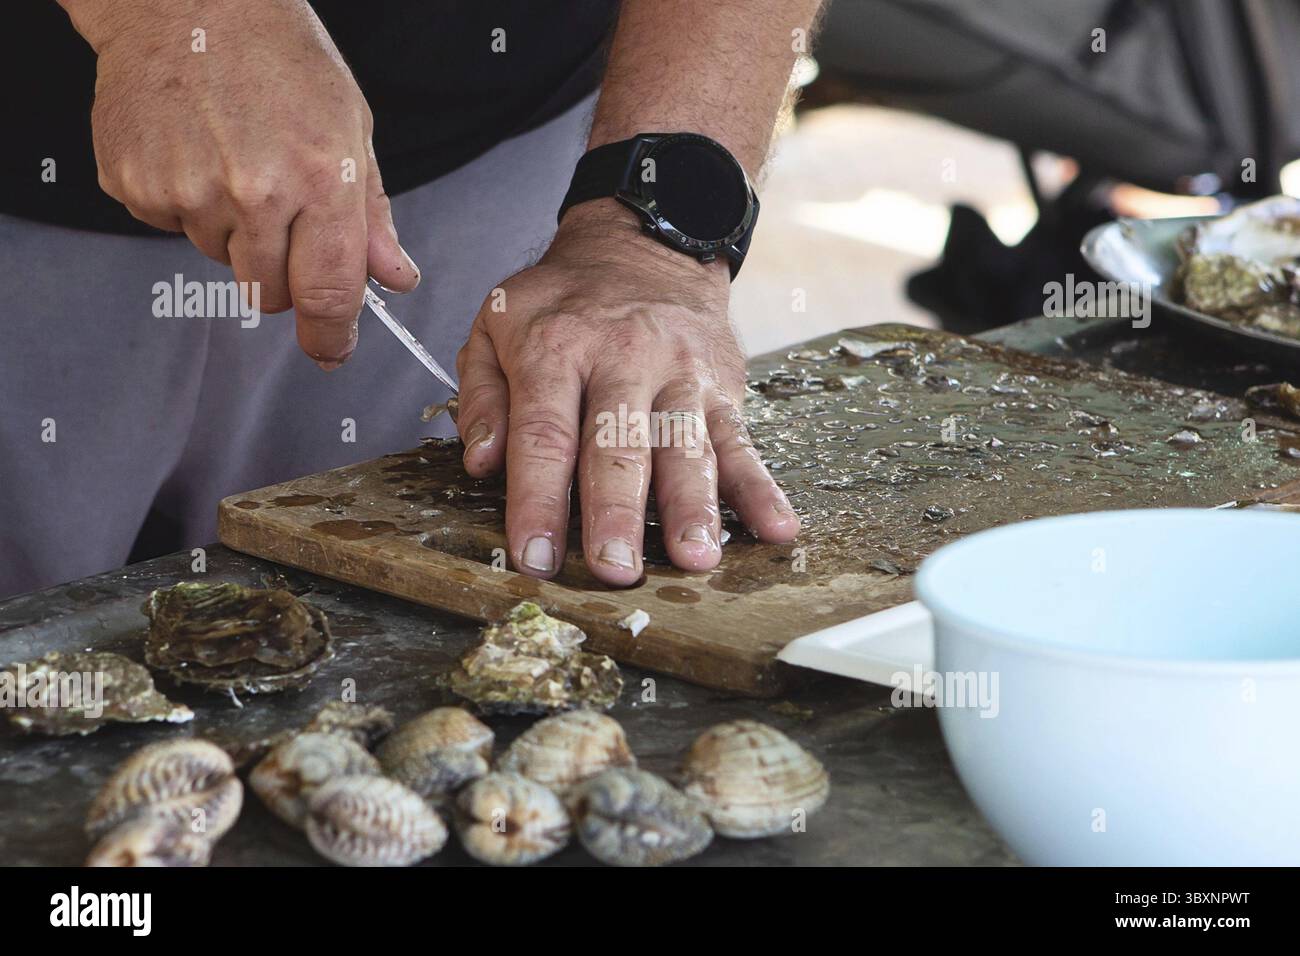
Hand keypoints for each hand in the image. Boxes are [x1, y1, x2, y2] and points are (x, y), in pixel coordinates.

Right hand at [77, 0, 416, 364]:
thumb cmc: (277, 56)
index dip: (331, 336)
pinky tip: (194, 152)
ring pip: (221, 261)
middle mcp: (256, 193)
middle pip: (270, 293)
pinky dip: (186, 204)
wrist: (185, 1)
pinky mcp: (137, 186)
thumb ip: (372, 215)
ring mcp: (189, 192)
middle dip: (282, 274)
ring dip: (233, 232)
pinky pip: (171, 229)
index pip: (329, 294)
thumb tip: (395, 278)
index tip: (331, 352)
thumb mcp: (351, 128)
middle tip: (279, 215)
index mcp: (321, 180)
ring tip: (234, 160)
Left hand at [455, 200, 799, 585]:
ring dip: (693, 506)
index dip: (538, 499)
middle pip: (618, 445)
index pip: (543, 434)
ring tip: (696, 559)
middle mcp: (622, 359)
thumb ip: (482, 396)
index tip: (535, 554)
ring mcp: (680, 374)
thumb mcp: (496, 325)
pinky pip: (742, 441)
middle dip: (617, 511)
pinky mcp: (722, 387)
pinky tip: (776, 527)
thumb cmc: (565, 302)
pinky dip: (762, 488)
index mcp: (555, 347)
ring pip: (686, 446)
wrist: (645, 246)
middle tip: (614, 569)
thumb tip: (481, 463)